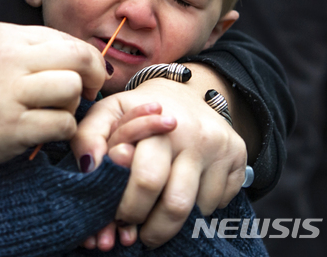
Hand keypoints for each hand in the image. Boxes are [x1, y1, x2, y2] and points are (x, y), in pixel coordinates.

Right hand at [0, 23, 109, 216]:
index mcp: (0, 35)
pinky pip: (63, 123)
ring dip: (73, 104)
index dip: (83, 57)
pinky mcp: (13, 127)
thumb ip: (19, 49)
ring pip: (73, 88)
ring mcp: (9, 92)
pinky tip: (46, 132)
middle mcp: (6, 58)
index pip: (62, 37)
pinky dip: (63, 130)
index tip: (85, 73)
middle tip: (91, 91)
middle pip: (76, 56)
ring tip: (56, 113)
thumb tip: (68, 56)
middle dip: (92, 75)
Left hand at [71, 65, 248, 247]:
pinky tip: (181, 196)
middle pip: (176, 204)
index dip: (128, 207)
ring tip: (154, 217)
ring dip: (174, 223)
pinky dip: (199, 211)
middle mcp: (196, 136)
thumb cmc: (138, 110)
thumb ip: (89, 136)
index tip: (115, 219)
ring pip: (199, 210)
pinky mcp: (240, 159)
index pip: (147, 180)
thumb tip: (86, 167)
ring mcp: (221, 148)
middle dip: (151, 228)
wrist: (185, 92)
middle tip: (134, 233)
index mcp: (159, 125)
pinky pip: (220, 203)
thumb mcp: (108, 112)